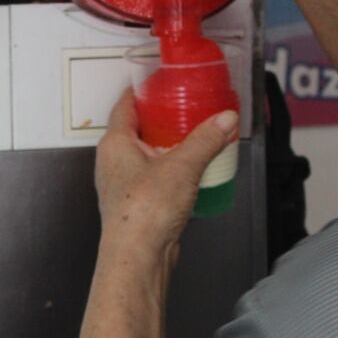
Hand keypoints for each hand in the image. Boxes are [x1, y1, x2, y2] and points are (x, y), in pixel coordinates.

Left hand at [95, 91, 240, 258]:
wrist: (138, 257)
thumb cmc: (144, 212)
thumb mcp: (183, 166)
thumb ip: (206, 139)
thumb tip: (224, 119)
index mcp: (115, 143)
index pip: (124, 105)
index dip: (141, 90)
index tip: (159, 81)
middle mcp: (113, 162)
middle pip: (136, 129)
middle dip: (160, 118)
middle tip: (185, 107)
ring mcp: (122, 185)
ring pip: (145, 155)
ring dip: (167, 145)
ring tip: (193, 136)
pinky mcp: (136, 204)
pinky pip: (152, 177)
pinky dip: (170, 169)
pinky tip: (190, 171)